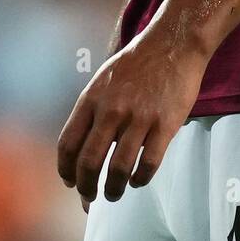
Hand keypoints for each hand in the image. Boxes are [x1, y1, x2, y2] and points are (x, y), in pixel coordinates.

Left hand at [57, 25, 209, 206]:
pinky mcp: (164, 125)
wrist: (174, 43)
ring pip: (118, 170)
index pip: (68, 144)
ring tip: (114, 193)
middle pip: (89, 163)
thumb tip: (82, 149)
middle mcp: (111, 110)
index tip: (70, 182)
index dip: (66, 170)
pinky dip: (140, 179)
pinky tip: (139, 180)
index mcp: (91, 98)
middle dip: (86, 188)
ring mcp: (138, 118)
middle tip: (91, 197)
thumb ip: (91, 110)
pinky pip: (148, 164)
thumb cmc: (137, 63)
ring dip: (113, 190)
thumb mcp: (103, 80)